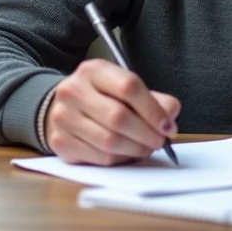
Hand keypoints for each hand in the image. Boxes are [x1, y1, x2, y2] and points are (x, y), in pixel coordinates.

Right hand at [45, 58, 180, 165]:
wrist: (61, 107)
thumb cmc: (100, 97)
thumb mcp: (123, 87)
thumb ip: (152, 98)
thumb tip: (170, 113)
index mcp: (93, 70)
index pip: (128, 87)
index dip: (153, 110)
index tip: (167, 126)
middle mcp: (74, 90)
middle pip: (119, 117)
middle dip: (147, 134)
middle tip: (159, 141)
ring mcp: (63, 117)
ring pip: (109, 141)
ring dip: (135, 150)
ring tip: (145, 148)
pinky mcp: (61, 142)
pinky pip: (99, 158)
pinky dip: (120, 160)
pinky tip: (126, 154)